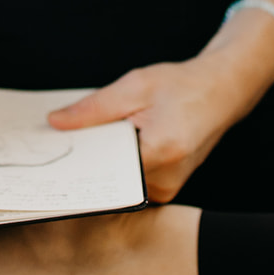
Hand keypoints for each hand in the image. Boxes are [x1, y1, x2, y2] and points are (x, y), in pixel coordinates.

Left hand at [48, 57, 245, 202]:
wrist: (221, 92)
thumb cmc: (182, 86)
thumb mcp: (135, 86)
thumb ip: (94, 108)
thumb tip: (56, 122)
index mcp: (161, 152)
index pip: (105, 170)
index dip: (77, 163)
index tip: (52, 156)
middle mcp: (166, 180)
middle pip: (110, 179)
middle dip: (87, 161)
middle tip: (61, 143)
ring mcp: (168, 189)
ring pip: (119, 183)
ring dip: (103, 163)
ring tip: (93, 139)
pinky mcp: (166, 189)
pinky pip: (131, 182)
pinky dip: (118, 165)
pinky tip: (113, 145)